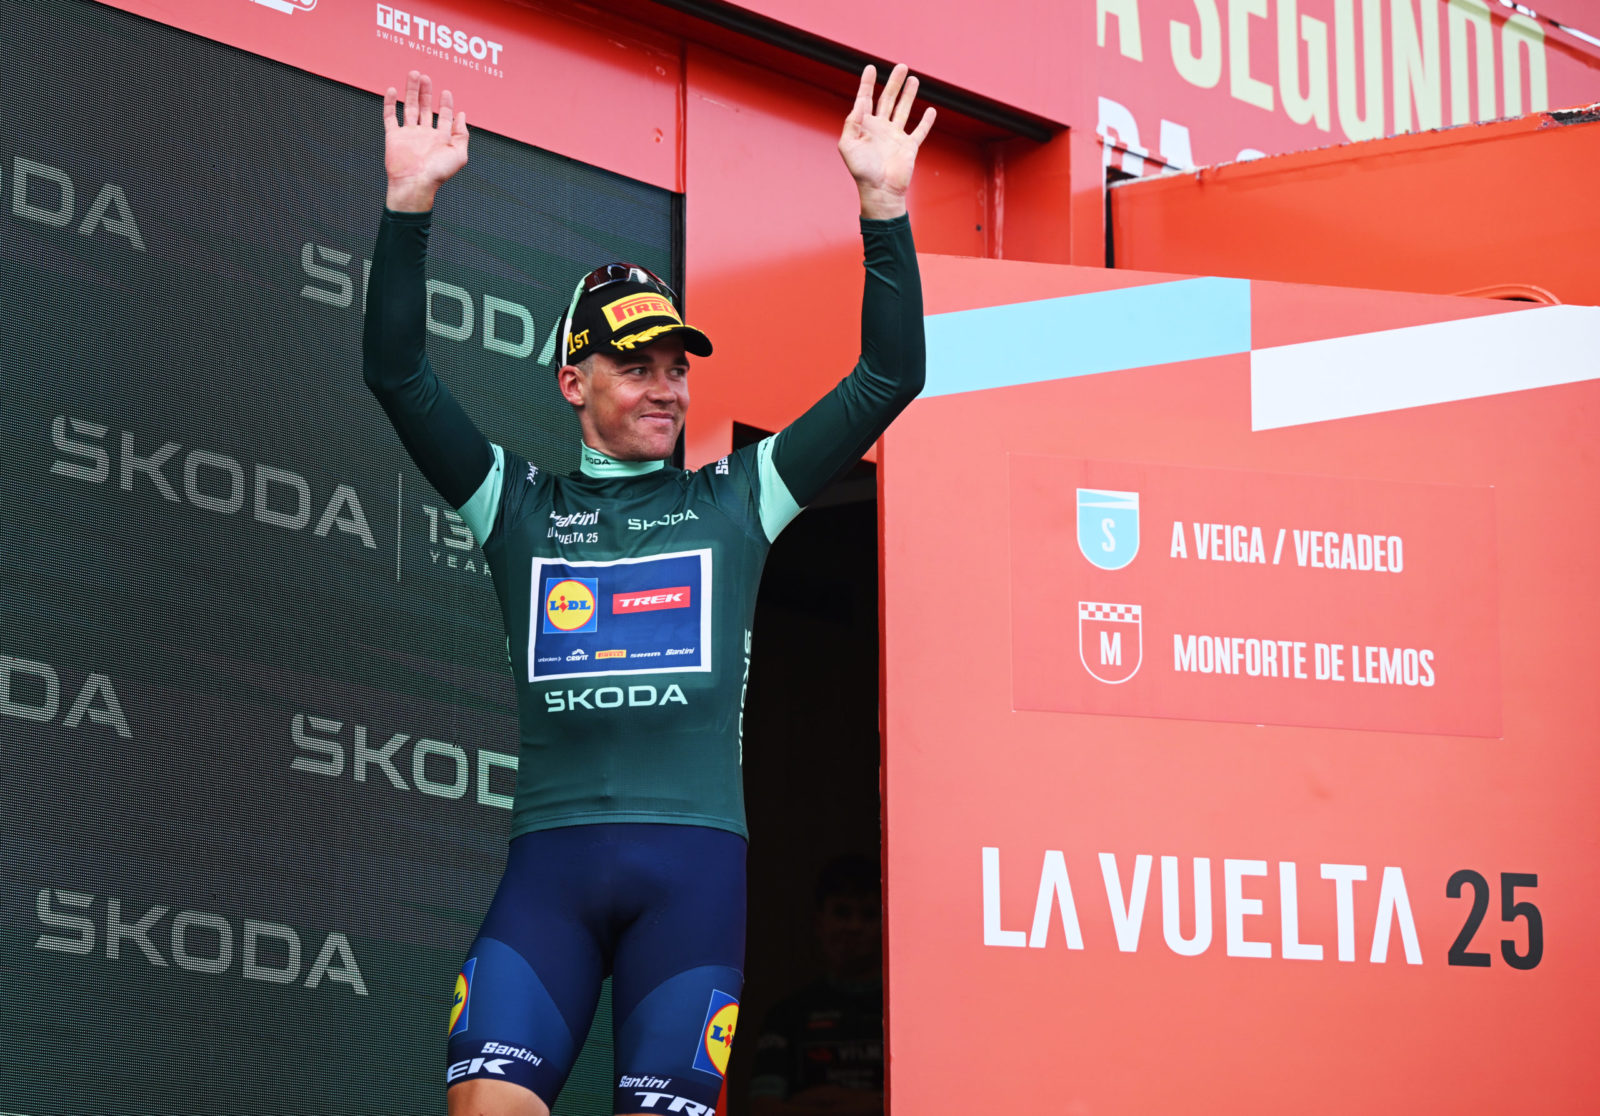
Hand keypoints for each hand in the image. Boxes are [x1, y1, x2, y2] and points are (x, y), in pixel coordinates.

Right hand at [383, 70, 469, 211]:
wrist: (415, 184)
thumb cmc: (438, 173)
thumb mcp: (459, 154)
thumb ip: (462, 134)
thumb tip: (462, 115)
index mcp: (440, 138)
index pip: (443, 116)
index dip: (445, 103)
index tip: (446, 91)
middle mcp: (424, 135)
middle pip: (425, 107)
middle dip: (426, 92)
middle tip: (425, 76)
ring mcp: (409, 135)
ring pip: (409, 107)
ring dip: (411, 91)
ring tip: (413, 75)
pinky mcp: (394, 137)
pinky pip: (390, 117)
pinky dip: (390, 103)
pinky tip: (392, 90)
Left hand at [838, 63, 935, 219]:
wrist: (880, 191)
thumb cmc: (861, 171)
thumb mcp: (847, 145)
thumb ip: (852, 123)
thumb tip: (860, 103)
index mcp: (865, 127)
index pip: (866, 99)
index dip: (867, 84)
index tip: (870, 68)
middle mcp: (881, 128)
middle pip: (888, 99)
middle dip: (894, 83)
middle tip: (901, 66)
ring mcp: (896, 137)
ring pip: (904, 110)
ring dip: (908, 95)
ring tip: (913, 79)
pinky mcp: (909, 147)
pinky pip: (919, 131)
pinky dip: (926, 121)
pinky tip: (931, 110)